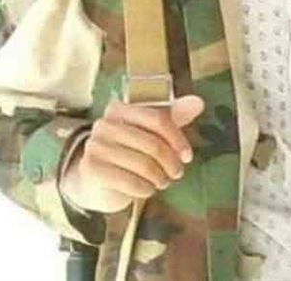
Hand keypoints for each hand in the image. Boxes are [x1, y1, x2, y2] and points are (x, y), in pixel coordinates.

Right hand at [61, 95, 203, 212]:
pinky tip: (147, 189)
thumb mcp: (151, 131)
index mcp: (120, 108)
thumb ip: (175, 116)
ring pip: (143, 164)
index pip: (158, 118)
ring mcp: (96, 146)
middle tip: (177, 173)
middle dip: (171, 162)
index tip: (187, 156)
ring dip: (159, 177)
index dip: (177, 139)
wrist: (94, 179)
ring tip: (162, 181)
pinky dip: (145, 189)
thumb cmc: (129, 150)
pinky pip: (130, 181)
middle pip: (153, 143)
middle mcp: (105, 124)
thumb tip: (198, 102)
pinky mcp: (92, 169)